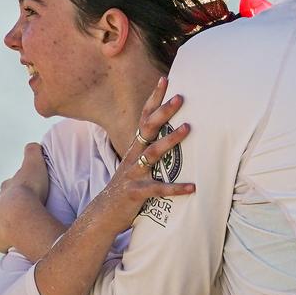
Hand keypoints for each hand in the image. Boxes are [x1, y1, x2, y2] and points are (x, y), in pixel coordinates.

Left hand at [0, 143, 56, 254]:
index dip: (19, 191)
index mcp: (7, 189)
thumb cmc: (29, 189)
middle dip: (11, 210)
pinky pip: (1, 241)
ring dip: (9, 227)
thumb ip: (33, 153)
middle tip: (26, 215)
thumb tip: (34, 144)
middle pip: (3, 206)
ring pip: (0, 225)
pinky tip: (17, 244)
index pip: (11, 188)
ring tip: (22, 233)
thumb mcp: (34, 165)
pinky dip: (7, 242)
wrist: (19, 215)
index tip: (27, 194)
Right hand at [86, 77, 193, 237]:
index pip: (144, 118)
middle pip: (147, 130)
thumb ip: (149, 153)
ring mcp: (133, 175)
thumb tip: (171, 138)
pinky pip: (157, 189)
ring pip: (152, 154)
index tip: (165, 79)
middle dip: (163, 112)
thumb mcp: (135, 167)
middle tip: (180, 97)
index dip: (154, 99)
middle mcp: (132, 158)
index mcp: (134, 149)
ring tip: (187, 129)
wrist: (103, 215)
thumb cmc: (125, 189)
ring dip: (170, 141)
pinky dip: (175, 188)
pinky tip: (192, 186)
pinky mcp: (135, 194)